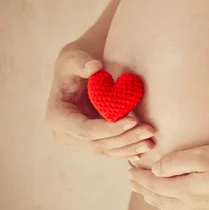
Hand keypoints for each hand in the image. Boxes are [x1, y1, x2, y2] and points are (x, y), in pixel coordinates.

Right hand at [45, 42, 154, 157]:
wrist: (77, 74)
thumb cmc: (76, 64)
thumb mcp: (75, 59)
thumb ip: (81, 63)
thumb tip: (93, 67)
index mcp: (57, 116)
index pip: (85, 130)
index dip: (109, 128)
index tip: (133, 120)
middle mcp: (65, 134)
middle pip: (98, 143)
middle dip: (125, 139)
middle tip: (149, 130)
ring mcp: (78, 142)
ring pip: (107, 150)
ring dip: (130, 147)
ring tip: (151, 141)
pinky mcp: (92, 143)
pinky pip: (111, 150)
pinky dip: (128, 150)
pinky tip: (145, 148)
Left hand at [128, 143, 208, 209]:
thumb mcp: (206, 154)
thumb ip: (177, 161)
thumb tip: (157, 170)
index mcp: (187, 190)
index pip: (155, 185)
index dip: (141, 178)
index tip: (130, 172)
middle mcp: (193, 208)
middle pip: (162, 200)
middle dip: (145, 190)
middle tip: (134, 183)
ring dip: (159, 204)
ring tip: (149, 197)